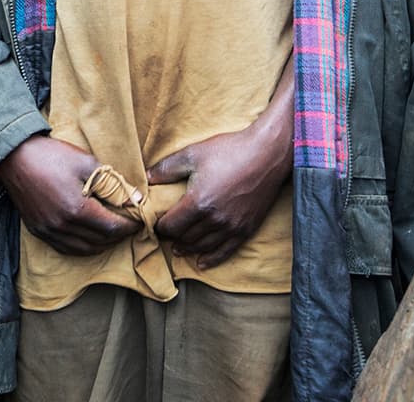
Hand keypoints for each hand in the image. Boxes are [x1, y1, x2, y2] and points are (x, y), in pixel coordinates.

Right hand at [0, 135, 141, 256]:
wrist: (14, 155)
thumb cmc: (51, 155)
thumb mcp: (86, 162)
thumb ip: (112, 182)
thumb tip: (136, 198)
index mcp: (76, 208)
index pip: (112, 227)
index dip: (129, 226)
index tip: (138, 219)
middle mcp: (63, 225)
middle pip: (100, 241)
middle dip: (118, 235)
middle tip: (128, 225)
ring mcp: (48, 230)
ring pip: (83, 249)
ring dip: (102, 244)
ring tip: (111, 233)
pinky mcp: (38, 230)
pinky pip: (65, 248)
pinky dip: (82, 248)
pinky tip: (89, 238)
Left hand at [146, 118, 291, 268]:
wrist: (267, 155)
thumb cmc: (229, 151)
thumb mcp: (192, 154)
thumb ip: (166, 168)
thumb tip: (146, 178)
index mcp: (198, 202)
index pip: (171, 225)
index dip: (160, 227)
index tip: (154, 224)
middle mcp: (214, 219)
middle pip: (186, 238)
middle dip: (172, 238)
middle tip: (164, 235)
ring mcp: (232, 227)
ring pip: (203, 246)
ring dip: (188, 249)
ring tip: (178, 248)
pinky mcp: (246, 229)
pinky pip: (226, 251)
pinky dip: (212, 259)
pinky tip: (202, 262)